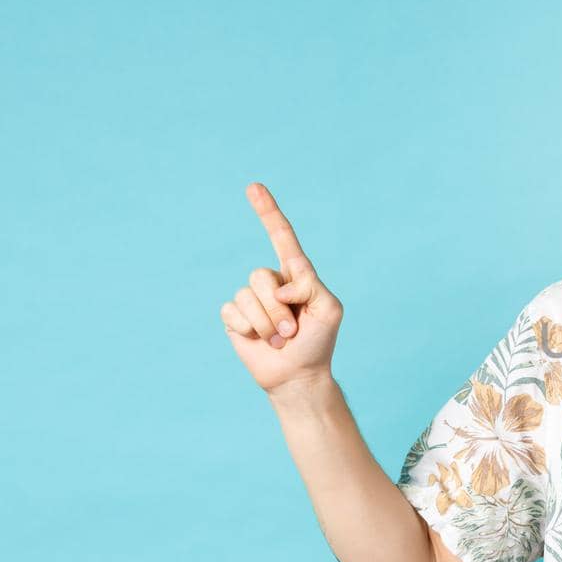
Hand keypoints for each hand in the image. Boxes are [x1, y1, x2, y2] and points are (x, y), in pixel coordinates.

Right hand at [220, 182, 343, 395]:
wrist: (298, 375)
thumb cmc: (319, 341)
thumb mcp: (329, 309)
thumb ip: (310, 285)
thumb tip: (279, 286)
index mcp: (297, 275)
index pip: (281, 238)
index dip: (267, 212)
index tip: (253, 187)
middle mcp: (271, 282)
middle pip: (261, 276)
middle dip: (278, 309)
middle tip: (294, 330)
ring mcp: (251, 298)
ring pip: (246, 296)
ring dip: (267, 324)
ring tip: (281, 339)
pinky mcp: (234, 317)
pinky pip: (232, 312)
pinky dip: (249, 330)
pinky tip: (259, 340)